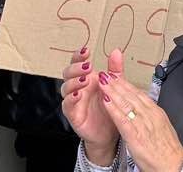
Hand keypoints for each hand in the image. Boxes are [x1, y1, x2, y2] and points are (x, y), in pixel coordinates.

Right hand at [61, 48, 123, 164]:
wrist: (110, 131)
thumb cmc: (109, 106)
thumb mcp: (115, 85)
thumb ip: (115, 69)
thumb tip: (117, 51)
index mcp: (86, 77)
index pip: (77, 62)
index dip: (79, 55)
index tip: (86, 50)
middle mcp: (77, 87)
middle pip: (68, 73)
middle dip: (76, 67)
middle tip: (87, 66)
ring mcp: (73, 100)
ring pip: (65, 87)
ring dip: (74, 82)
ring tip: (84, 79)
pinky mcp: (72, 114)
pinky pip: (67, 105)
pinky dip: (70, 99)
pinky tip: (77, 95)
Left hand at [98, 70, 182, 171]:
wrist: (175, 166)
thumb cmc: (169, 152)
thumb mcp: (164, 128)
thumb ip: (154, 117)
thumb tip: (147, 109)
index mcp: (157, 113)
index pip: (139, 94)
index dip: (127, 84)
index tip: (117, 76)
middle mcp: (150, 115)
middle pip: (131, 95)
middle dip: (117, 83)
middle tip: (106, 73)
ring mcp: (143, 124)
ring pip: (125, 103)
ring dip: (112, 91)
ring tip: (102, 82)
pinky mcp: (136, 135)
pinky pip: (122, 119)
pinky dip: (112, 108)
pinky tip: (105, 100)